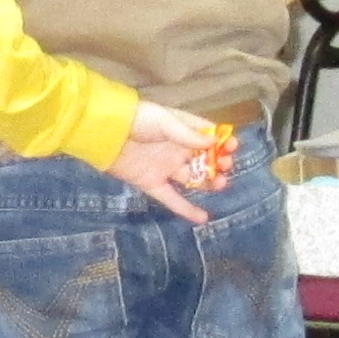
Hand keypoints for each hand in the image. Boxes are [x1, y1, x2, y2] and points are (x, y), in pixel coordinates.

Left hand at [107, 99, 233, 221]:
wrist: (106, 134)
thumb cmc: (137, 120)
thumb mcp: (165, 121)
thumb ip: (188, 134)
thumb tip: (213, 141)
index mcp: (181, 130)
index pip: (207, 137)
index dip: (221, 142)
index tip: (232, 147)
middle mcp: (176, 150)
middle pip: (204, 160)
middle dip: (218, 164)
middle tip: (225, 166)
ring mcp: (165, 168)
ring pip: (194, 179)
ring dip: (210, 183)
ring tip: (220, 183)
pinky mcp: (152, 184)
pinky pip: (172, 199)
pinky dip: (187, 209)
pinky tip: (203, 218)